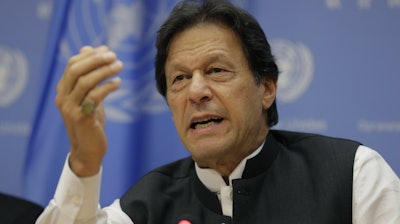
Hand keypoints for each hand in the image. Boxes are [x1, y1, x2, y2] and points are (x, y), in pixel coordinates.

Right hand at [55, 46, 122, 176]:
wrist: (87, 151)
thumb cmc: (90, 123)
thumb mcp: (89, 97)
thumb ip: (89, 77)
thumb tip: (88, 49)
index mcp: (63, 91)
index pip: (72, 65)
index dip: (89, 55)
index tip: (107, 50)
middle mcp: (63, 98)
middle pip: (76, 70)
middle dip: (96, 60)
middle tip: (114, 55)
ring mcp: (70, 108)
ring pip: (85, 82)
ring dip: (104, 71)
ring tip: (120, 66)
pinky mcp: (81, 118)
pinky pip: (94, 97)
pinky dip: (107, 87)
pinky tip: (118, 83)